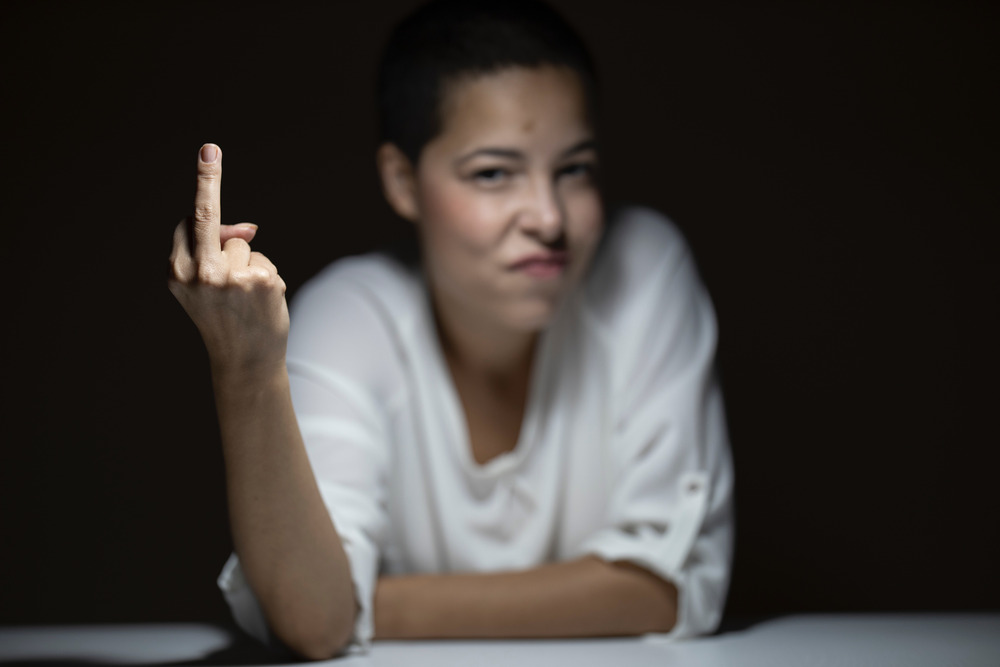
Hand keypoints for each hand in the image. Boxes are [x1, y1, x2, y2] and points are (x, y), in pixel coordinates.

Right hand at [168, 144, 288, 373]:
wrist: (244, 362)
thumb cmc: (225, 320)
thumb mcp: (205, 287)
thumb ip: (214, 253)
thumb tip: (249, 228)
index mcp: (177, 272)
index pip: (188, 221)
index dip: (202, 187)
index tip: (208, 153)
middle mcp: (199, 273)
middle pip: (208, 216)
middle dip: (207, 179)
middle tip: (209, 148)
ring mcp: (231, 277)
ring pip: (244, 245)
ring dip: (248, 264)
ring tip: (244, 298)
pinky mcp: (261, 281)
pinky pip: (264, 260)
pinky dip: (266, 276)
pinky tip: (260, 303)